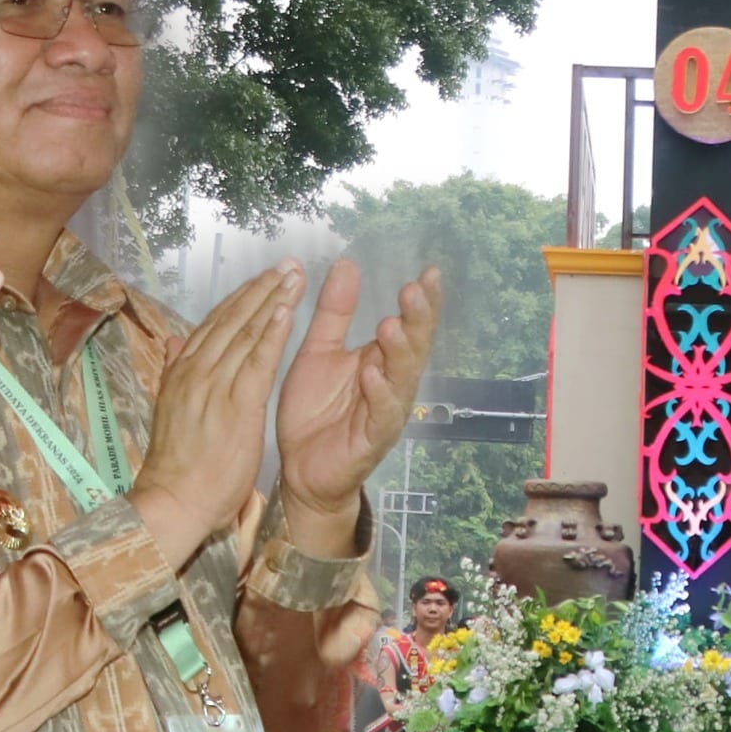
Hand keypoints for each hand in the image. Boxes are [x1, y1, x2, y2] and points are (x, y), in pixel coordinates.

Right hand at [128, 265, 302, 567]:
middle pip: (231, 320)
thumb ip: (174, 372)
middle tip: (286, 264)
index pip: (214, 325)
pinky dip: (272, 333)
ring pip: (246, 333)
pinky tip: (287, 311)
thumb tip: (173, 342)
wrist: (173, 501)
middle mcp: (196, 371)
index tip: (262, 277)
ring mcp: (214, 386)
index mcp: (182, 372)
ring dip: (271, 301)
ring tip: (293, 276)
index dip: (240, 298)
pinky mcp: (236, 405)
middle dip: (260, 289)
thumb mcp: (169, 410)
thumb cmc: (177, 464)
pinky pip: (257, 361)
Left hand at [275, 259, 442, 550]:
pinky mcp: (373, 439)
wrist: (300, 468)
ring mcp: (386, 411)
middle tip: (414, 290)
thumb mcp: (318, 351)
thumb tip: (348, 263)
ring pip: (402, 378)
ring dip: (400, 352)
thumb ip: (334, 312)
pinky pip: (381, 414)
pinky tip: (372, 373)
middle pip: (414, 347)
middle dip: (417, 320)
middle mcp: (391, 383)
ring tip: (391, 325)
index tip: (430, 271)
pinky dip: (378, 393)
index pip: (408, 324)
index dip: (422, 301)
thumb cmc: (314, 409)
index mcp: (380, 359)